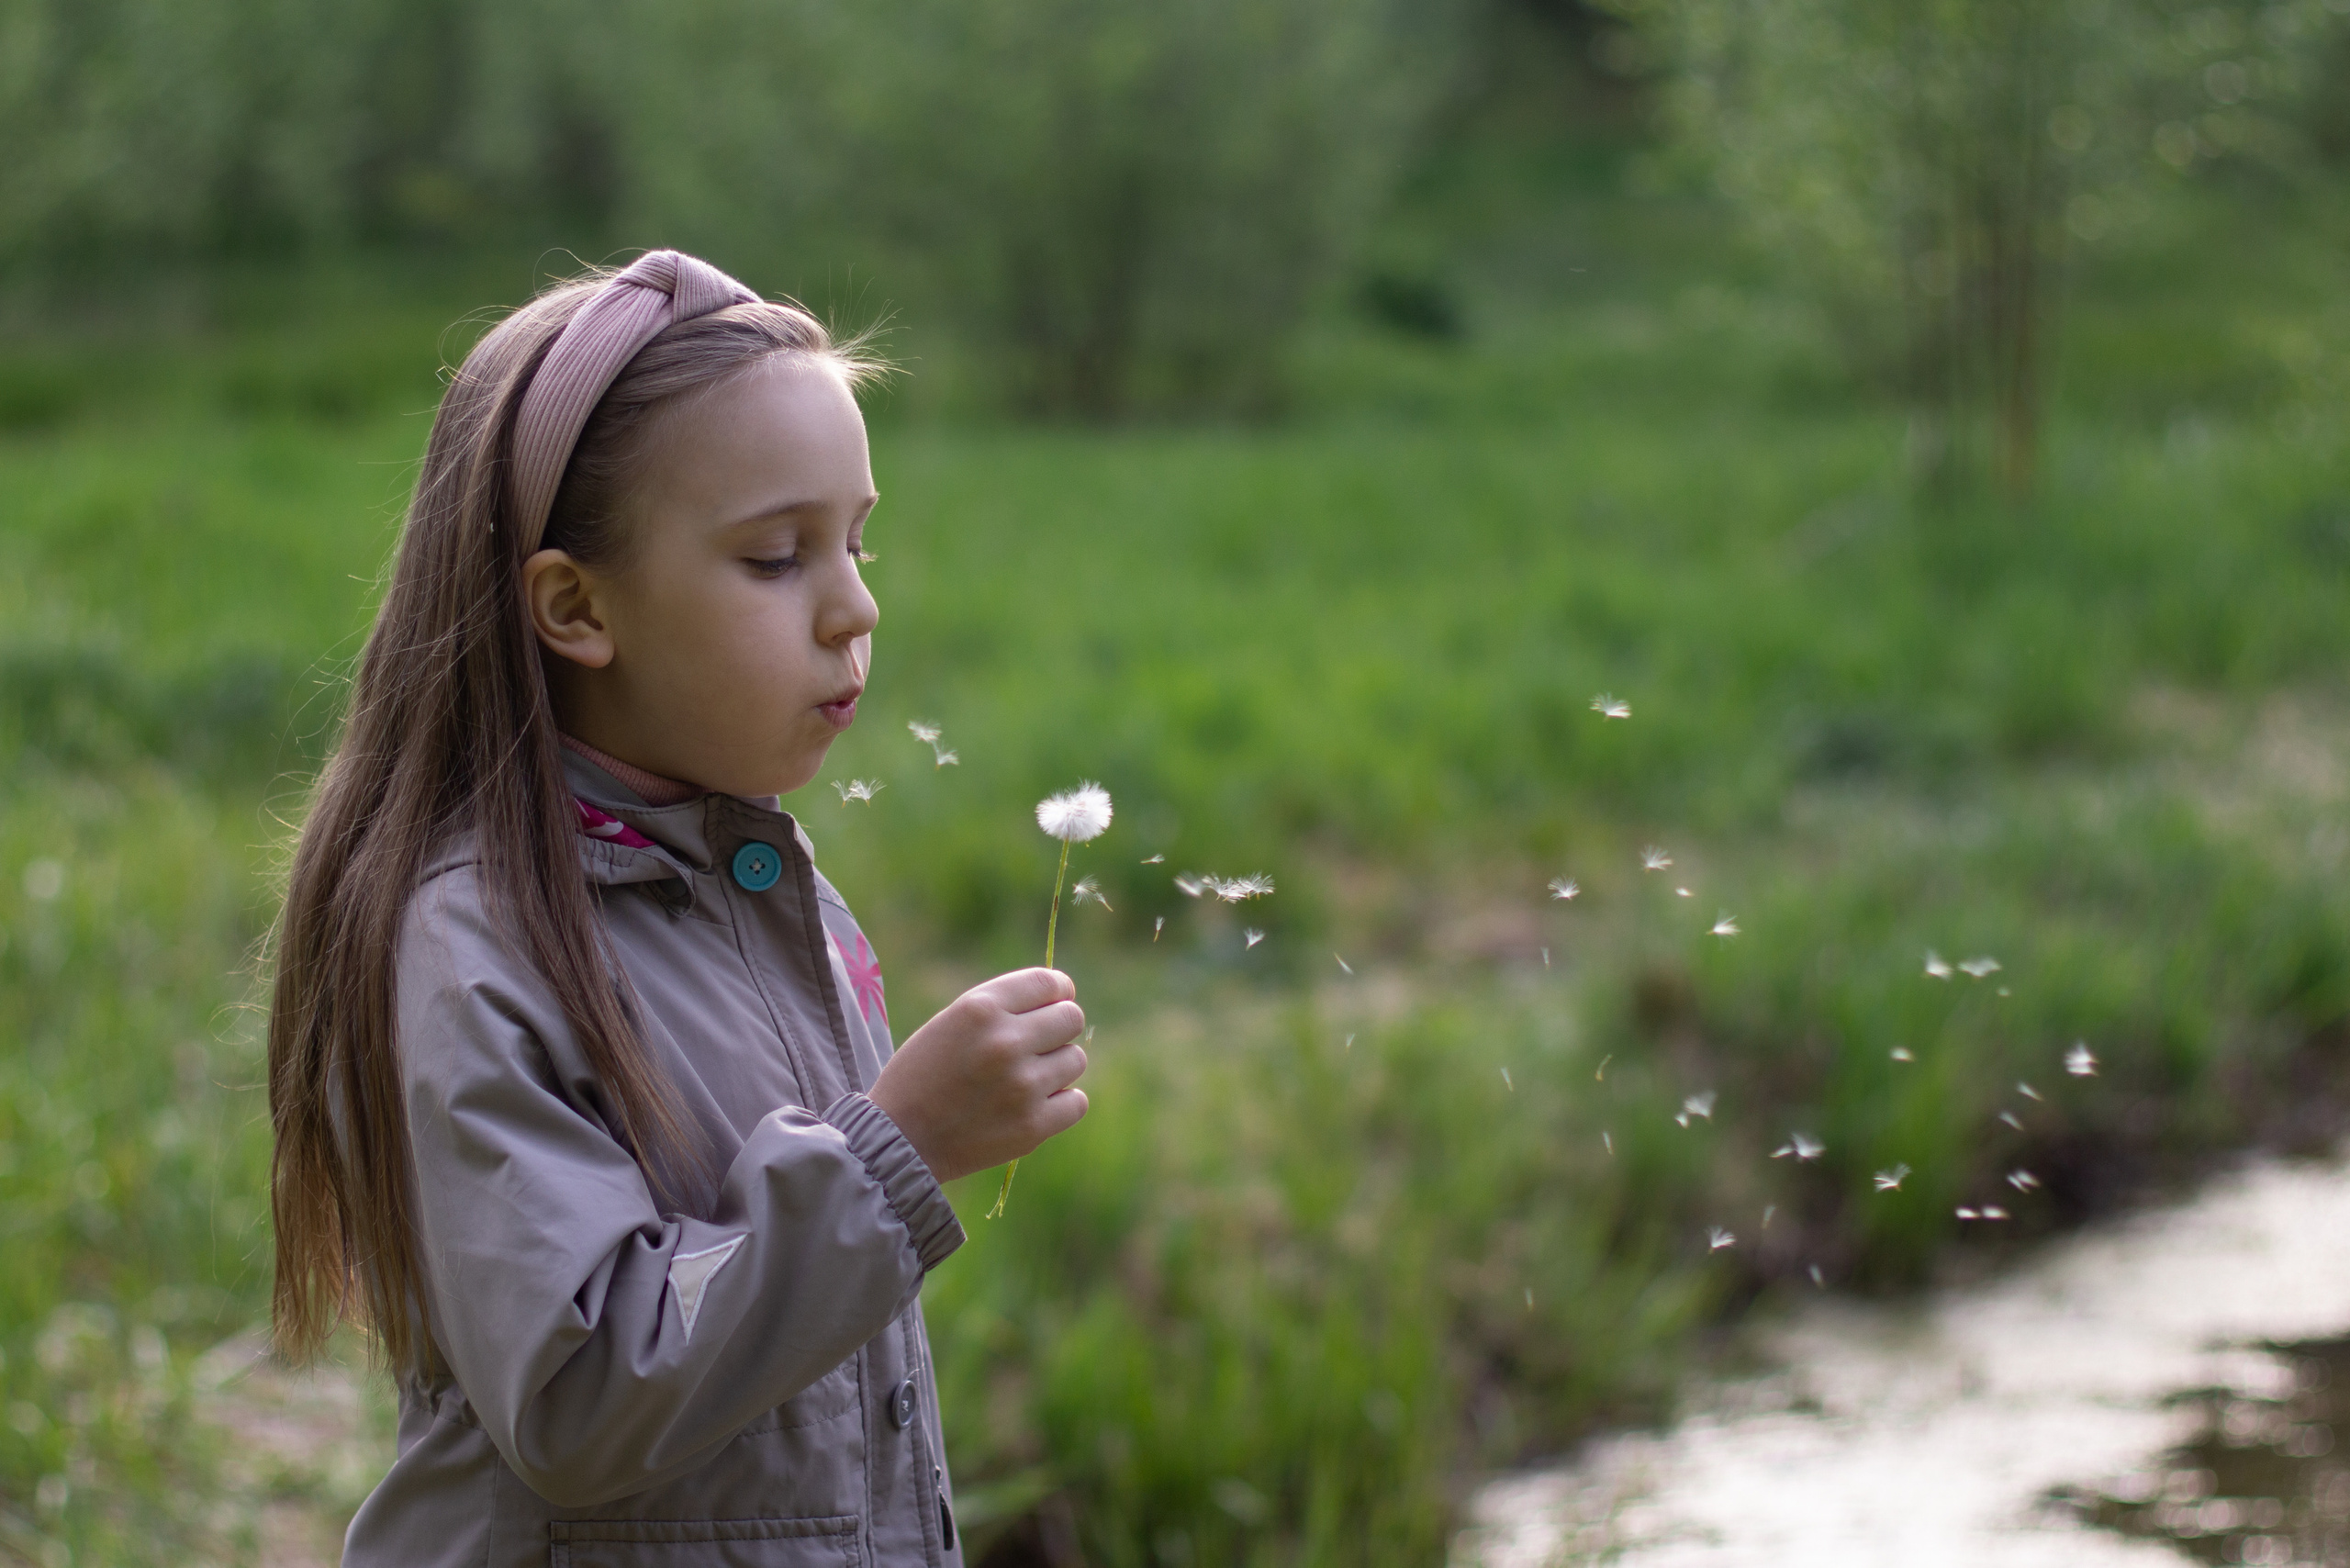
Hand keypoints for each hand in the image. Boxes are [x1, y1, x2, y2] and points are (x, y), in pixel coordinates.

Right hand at [867, 968, 1088, 1184]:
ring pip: (1075, 1060)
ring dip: (1056, 1067)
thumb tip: (1062, 998)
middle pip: (1071, 1019)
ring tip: (1024, 1079)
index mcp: (981, 1009)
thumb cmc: (924, 1074)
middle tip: (1036, 1046)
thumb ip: (1003, 1006)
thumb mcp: (951, 1021)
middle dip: (1058, 1029)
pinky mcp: (1032, 1126)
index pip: (1050, 983)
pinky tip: (1032, 1105)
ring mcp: (1022, 1086)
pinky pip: (1076, 1102)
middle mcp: (1005, 1042)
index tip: (1053, 1003)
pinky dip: (1060, 1103)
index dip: (1058, 991)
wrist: (899, 1139)